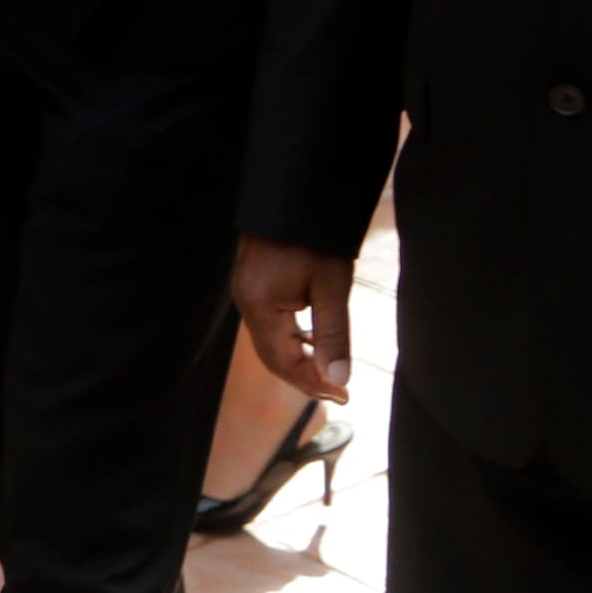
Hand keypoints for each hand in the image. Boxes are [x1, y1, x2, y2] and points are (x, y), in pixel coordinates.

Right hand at [233, 236, 355, 403]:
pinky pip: (270, 326)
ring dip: (298, 362)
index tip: (344, 396)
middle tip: (340, 393)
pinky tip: (312, 344)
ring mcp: (247, 295)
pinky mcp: (254, 287)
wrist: (294, 197)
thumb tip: (338, 381)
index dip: (312, 383)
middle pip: (271, 357)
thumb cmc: (315, 241)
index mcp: (261, 307)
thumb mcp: (331, 288)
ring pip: (270, 344)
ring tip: (329, 375)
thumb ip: (333, 336)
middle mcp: (247, 305)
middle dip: (304, 378)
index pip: (283, 362)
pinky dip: (292, 343)